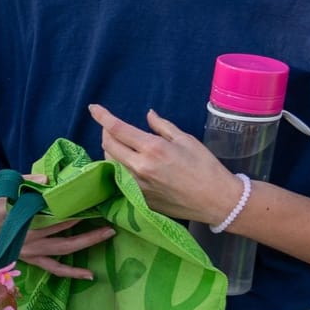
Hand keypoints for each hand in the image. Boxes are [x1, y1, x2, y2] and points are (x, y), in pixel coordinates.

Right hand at [0, 186, 113, 280]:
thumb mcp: (2, 190)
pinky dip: (72, 273)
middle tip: (108, 217)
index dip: (75, 206)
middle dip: (87, 224)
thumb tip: (48, 179)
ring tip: (107, 234)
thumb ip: (26, 182)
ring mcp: (33, 250)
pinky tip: (89, 275)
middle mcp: (32, 236)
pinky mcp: (32, 259)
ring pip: (65, 248)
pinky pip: (55, 269)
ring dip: (87, 241)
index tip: (92, 199)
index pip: (55, 211)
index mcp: (25, 217)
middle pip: (65, 230)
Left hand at [90, 104, 240, 225]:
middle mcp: (140, 168)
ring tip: (121, 145)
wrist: (217, 201)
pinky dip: (119, 168)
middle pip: (107, 146)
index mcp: (152, 149)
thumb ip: (162, 126)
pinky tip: (128, 164)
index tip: (93, 108)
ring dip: (111, 151)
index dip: (102, 116)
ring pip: (110, 164)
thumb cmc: (206, 167)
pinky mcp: (139, 199)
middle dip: (105, 132)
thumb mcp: (186, 140)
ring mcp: (137, 186)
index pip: (117, 129)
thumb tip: (148, 115)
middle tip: (112, 127)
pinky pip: (120, 180)